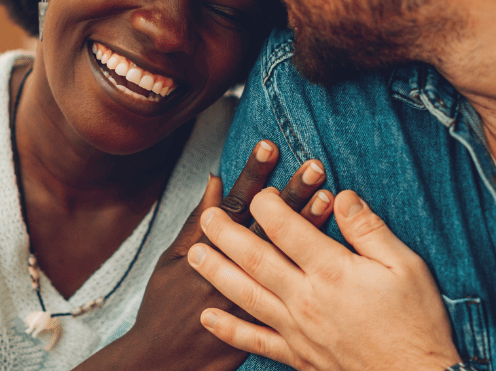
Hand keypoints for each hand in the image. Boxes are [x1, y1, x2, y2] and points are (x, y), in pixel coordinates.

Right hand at [77, 141, 331, 370]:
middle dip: (290, 194)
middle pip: (267, 226)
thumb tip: (216, 182)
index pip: (235, 204)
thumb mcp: (170, 260)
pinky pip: (297, 287)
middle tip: (314, 165)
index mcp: (206, 248)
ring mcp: (252, 297)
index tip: (271, 146)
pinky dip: (312, 271)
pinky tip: (331, 252)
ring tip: (329, 197)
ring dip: (306, 226)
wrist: (166, 358)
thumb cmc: (165, 305)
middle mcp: (233, 270)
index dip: (253, 174)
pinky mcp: (267, 323)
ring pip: (285, 257)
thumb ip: (196, 222)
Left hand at [188, 187, 460, 370]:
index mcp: (333, 272)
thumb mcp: (407, 267)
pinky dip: (228, 330)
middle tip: (206, 216)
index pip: (288, 230)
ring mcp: (298, 329)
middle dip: (226, 235)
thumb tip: (343, 197)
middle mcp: (307, 299)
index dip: (268, 206)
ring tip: (194, 255)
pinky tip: (208, 318)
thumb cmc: (417, 324)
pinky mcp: (298, 355)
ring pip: (246, 296)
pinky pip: (254, 342)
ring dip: (216, 273)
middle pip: (256, 260)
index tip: (258, 193)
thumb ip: (370, 230)